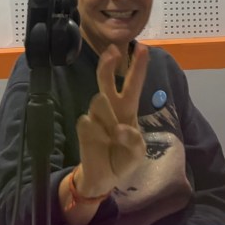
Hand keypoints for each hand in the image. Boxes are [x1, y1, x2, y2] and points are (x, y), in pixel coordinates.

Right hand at [75, 43, 149, 196]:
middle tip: (112, 51)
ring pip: (100, 101)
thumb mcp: (137, 153)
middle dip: (109, 64)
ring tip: (111, 135)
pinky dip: (96, 133)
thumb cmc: (123, 158)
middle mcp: (111, 108)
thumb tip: (119, 129)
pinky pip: (88, 122)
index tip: (142, 48)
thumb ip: (133, 140)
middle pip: (107, 80)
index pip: (133, 84)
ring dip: (108, 117)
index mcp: (128, 109)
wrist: (104, 177)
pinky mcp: (83, 127)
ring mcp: (96, 116)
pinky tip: (98, 143)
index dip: (137, 66)